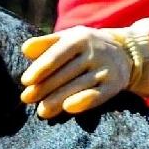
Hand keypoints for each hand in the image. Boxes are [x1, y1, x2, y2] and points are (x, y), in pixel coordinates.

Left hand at [19, 27, 134, 117]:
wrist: (124, 52)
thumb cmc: (85, 47)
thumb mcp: (68, 38)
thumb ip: (46, 43)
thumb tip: (25, 49)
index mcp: (80, 38)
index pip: (58, 54)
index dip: (41, 68)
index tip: (25, 81)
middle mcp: (96, 52)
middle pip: (66, 72)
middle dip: (45, 87)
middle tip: (26, 99)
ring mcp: (106, 69)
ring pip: (79, 85)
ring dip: (58, 99)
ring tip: (41, 111)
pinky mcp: (114, 85)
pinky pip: (98, 95)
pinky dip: (84, 101)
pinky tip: (68, 109)